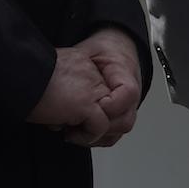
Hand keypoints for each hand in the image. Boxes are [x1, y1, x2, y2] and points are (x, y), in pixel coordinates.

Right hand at [28, 46, 109, 143]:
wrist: (13, 74)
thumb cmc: (22, 78)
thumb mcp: (48, 78)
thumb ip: (64, 89)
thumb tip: (63, 115)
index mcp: (83, 64)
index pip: (100, 90)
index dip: (88, 108)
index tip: (68, 117)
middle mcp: (92, 73)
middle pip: (109, 103)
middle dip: (93, 121)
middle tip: (72, 129)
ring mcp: (92, 89)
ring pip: (110, 117)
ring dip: (93, 130)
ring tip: (72, 133)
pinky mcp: (86, 104)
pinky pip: (100, 127)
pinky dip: (87, 136)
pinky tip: (68, 135)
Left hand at [75, 26, 141, 147]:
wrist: (117, 49)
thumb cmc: (105, 50)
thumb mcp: (90, 50)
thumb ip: (78, 63)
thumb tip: (57, 74)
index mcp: (125, 74)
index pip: (128, 93)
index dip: (110, 104)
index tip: (90, 107)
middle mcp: (131, 96)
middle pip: (125, 121)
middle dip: (98, 128)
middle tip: (74, 126)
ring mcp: (127, 109)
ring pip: (119, 132)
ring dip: (96, 136)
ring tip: (74, 131)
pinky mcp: (119, 117)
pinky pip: (113, 136)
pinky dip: (97, 138)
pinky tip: (81, 132)